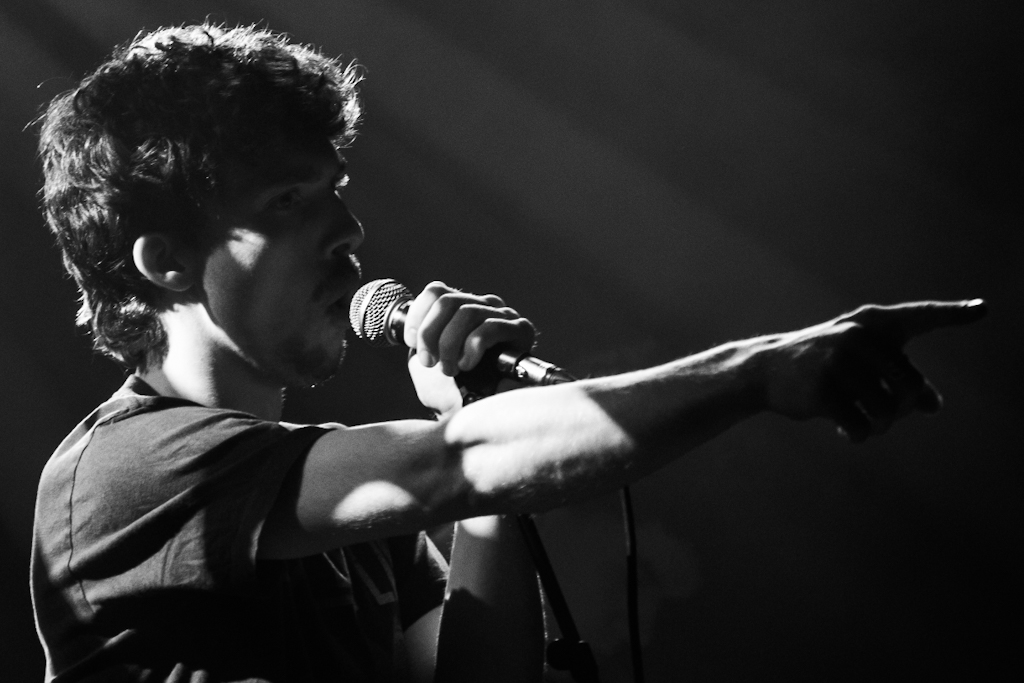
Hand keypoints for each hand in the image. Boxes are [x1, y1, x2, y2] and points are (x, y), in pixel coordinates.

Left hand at [404, 282, 535, 414]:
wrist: (473, 418)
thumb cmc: (451, 393)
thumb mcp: (425, 360)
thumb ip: (419, 339)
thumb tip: (413, 327)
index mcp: (460, 309)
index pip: (436, 291)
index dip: (418, 315)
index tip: (411, 343)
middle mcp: (484, 307)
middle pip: (448, 300)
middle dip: (430, 333)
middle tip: (429, 362)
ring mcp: (504, 317)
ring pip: (467, 312)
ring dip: (450, 344)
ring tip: (449, 369)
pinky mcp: (521, 331)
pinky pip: (489, 328)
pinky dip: (472, 347)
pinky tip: (468, 365)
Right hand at [762, 299, 986, 441]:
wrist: (765, 369)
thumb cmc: (822, 365)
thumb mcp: (860, 363)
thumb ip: (896, 377)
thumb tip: (934, 406)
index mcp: (872, 323)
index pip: (919, 316)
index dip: (952, 314)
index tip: (983, 309)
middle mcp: (857, 337)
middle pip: (910, 385)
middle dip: (902, 409)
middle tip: (887, 417)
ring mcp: (838, 362)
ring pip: (887, 410)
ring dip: (882, 426)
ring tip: (868, 425)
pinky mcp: (822, 390)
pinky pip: (862, 426)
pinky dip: (860, 435)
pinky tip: (847, 432)